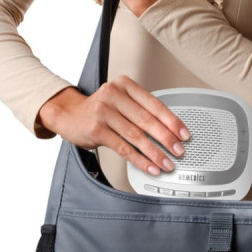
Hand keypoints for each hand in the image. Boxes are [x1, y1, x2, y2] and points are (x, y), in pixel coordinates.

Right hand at [37, 78, 190, 175]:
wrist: (68, 114)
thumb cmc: (98, 109)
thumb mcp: (119, 101)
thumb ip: (140, 110)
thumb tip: (169, 132)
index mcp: (125, 85)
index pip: (154, 104)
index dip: (172, 121)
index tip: (184, 134)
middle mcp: (114, 95)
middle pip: (147, 120)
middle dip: (166, 138)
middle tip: (179, 150)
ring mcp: (104, 112)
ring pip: (136, 136)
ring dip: (155, 153)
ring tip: (167, 163)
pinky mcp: (96, 129)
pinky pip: (123, 148)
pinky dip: (139, 160)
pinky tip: (149, 166)